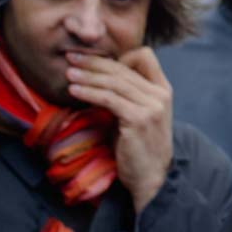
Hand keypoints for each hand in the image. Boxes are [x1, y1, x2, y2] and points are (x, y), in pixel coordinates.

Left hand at [66, 47, 172, 211]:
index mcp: (162, 89)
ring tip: (69, 74)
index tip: (95, 60)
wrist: (150, 177)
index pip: (144, 55)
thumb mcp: (137, 114)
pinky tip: (74, 91)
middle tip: (72, 57)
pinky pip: (109, 99)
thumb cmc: (138, 146)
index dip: (119, 55)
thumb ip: (127, 95)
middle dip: (94, 61)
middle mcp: (160, 94)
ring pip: (114, 81)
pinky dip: (89, 92)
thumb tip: (99, 77)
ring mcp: (151, 106)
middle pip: (123, 67)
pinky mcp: (138, 119)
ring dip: (88, 75)